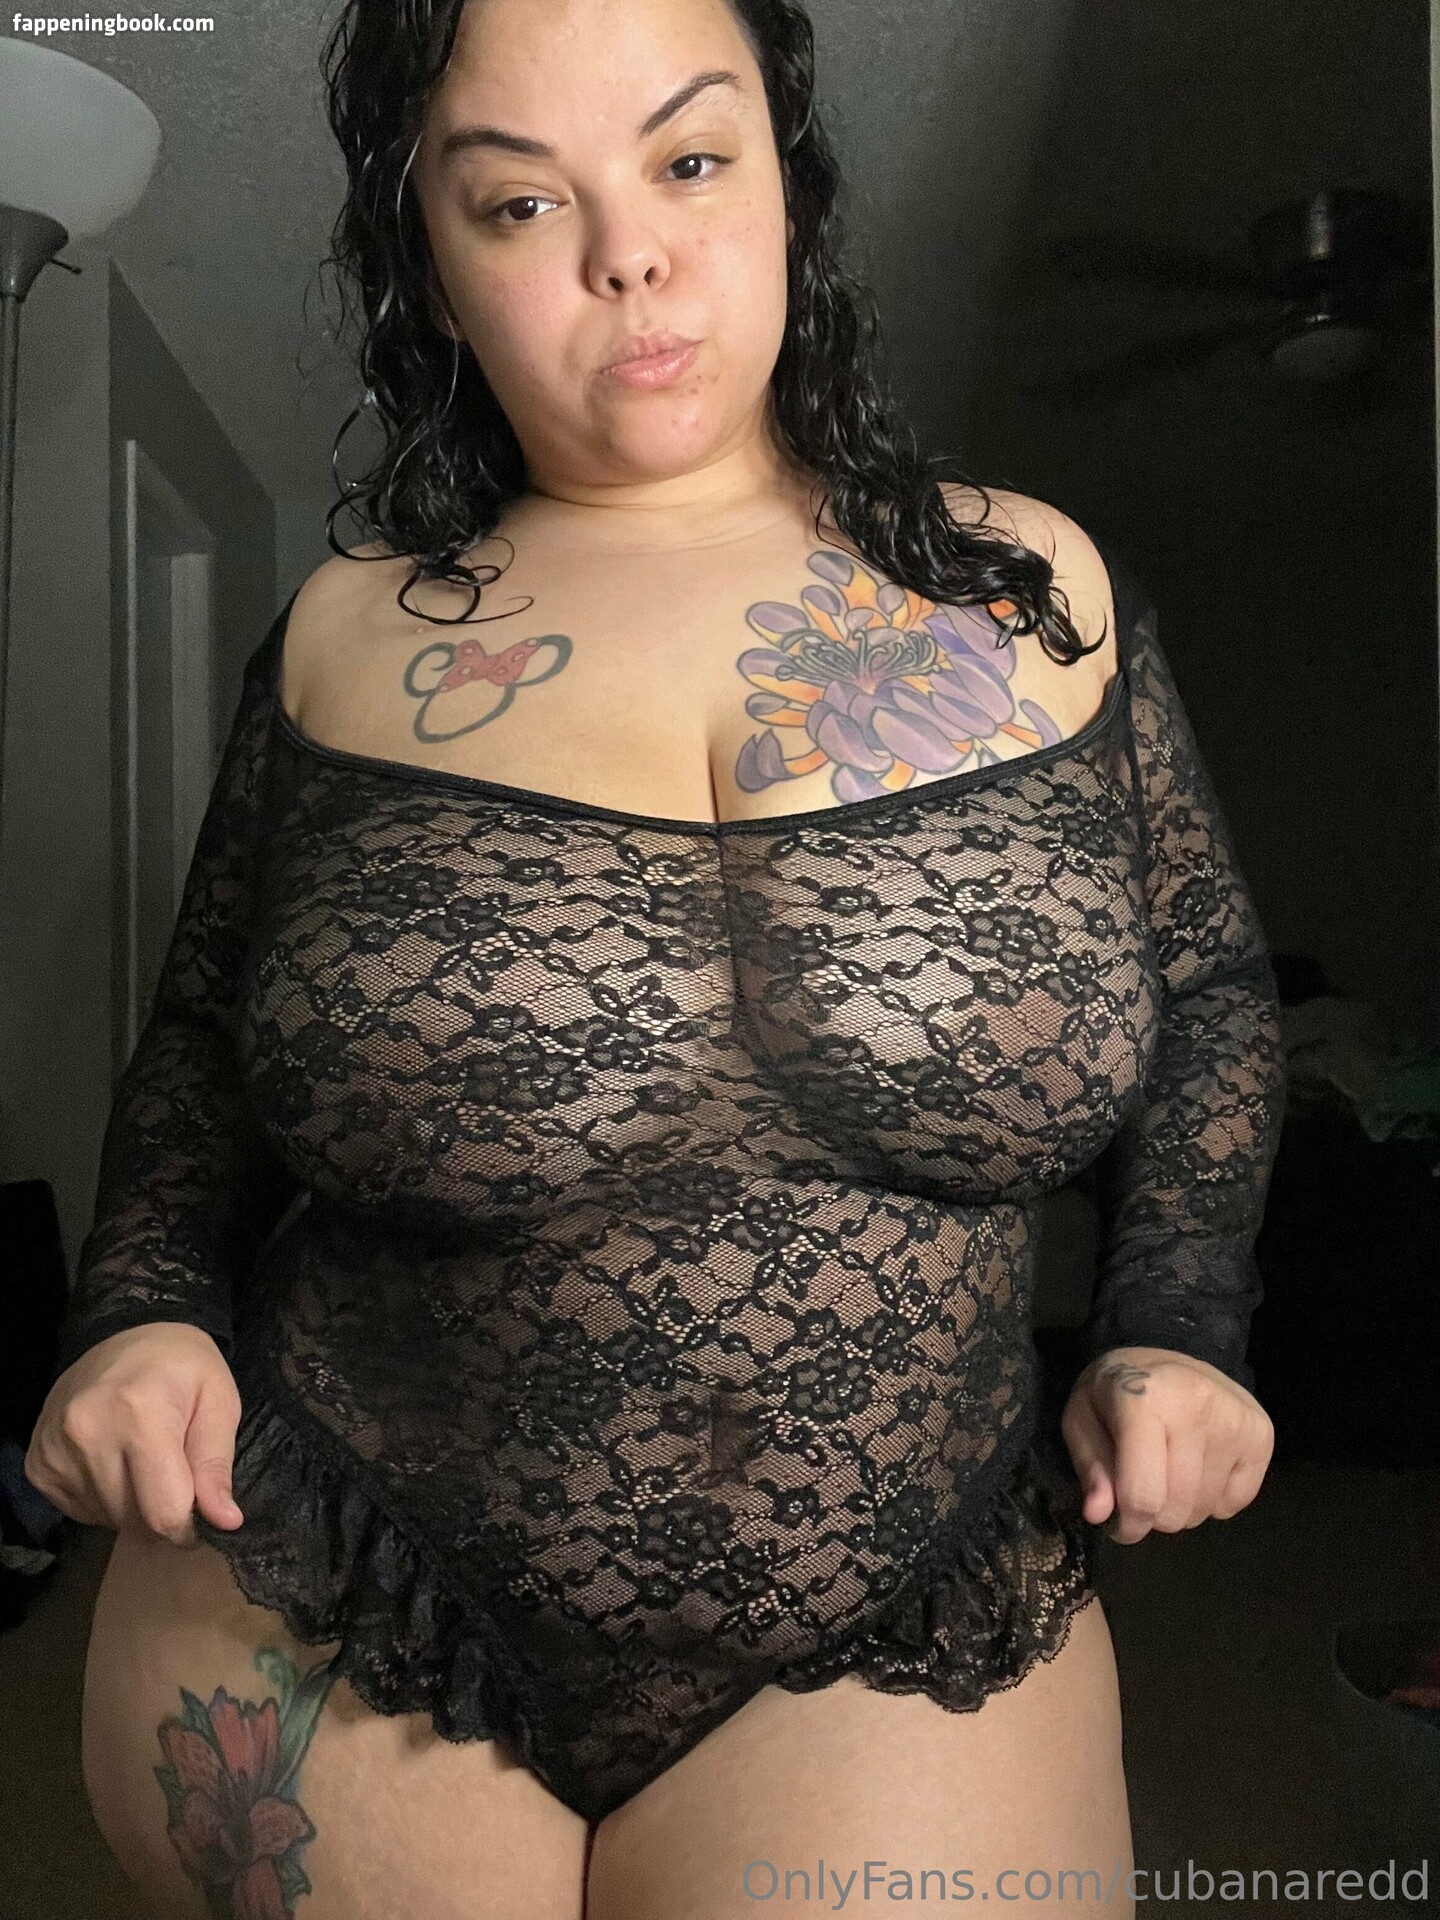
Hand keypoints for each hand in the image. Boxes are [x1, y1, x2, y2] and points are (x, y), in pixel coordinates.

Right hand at [24, 1323, 245, 1548]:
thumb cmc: (183, 1368)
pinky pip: (79, 1511)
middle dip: (161, 1514)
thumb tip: (225, 1522)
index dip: (189, 1525)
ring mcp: (56, 1450)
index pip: (163, 1512)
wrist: (126, 1335)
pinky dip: (104, 1501)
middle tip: (173, 1475)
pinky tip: (115, 1463)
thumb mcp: (219, 1403)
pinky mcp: (39, 1465)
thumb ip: (217, 1465)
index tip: (200, 1512)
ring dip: (132, 1508)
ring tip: (143, 1463)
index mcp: (140, 1416)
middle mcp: (87, 1434)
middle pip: (133, 1522)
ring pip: (106, 1520)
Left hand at [1060, 1346, 1272, 1543]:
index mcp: (1144, 1401)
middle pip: (1177, 1509)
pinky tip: (1198, 1466)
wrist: (1167, 1348)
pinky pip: (1235, 1502)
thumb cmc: (1117, 1390)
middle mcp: (1198, 1407)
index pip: (1143, 1495)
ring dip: (1182, 1508)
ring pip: (1205, 1510)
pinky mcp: (1261, 1433)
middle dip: (1153, 1517)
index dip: (1128, 1525)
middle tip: (1142, 1492)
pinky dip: (1212, 1499)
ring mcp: (1236, 1421)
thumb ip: (1090, 1467)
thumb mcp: (1081, 1418)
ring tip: (1167, 1473)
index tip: (1120, 1525)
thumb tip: (1098, 1514)